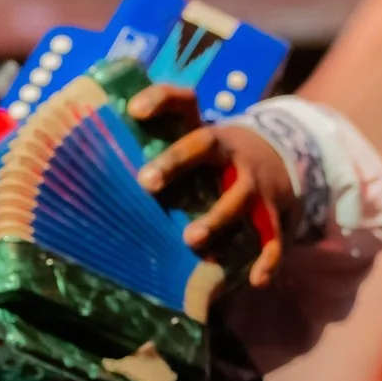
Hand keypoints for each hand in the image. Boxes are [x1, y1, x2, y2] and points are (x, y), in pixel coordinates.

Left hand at [130, 85, 290, 287]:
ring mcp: (254, 184)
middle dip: (176, 161)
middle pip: (205, 145)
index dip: (160, 100)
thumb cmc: (218, 157)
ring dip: (216, 218)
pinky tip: (255, 280)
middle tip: (146, 182)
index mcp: (207, 131)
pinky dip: (268, 259)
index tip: (134, 110)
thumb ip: (160, 140)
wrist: (281, 160)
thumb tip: (100, 140)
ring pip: (238, 198)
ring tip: (190, 239)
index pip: (183, 102)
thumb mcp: (196, 138)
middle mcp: (230, 153)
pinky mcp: (272, 214)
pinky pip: (273, 238)